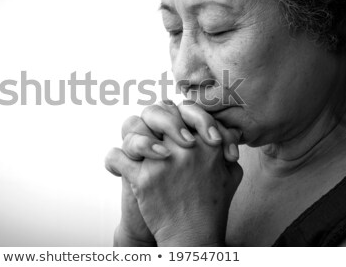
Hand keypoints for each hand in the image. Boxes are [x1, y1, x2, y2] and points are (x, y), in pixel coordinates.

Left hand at [106, 101, 242, 245]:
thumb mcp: (232, 174)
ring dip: (133, 139)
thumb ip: (227, 147)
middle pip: (156, 112)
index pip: (184, 108)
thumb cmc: (213, 205)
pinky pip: (117, 157)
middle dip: (152, 119)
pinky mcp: (142, 179)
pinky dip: (113, 161)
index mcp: (206, 144)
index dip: (176, 112)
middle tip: (154, 132)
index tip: (173, 125)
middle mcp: (184, 149)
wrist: (194, 236)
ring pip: (134, 130)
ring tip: (138, 151)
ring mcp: (162, 163)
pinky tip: (119, 167)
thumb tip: (222, 130)